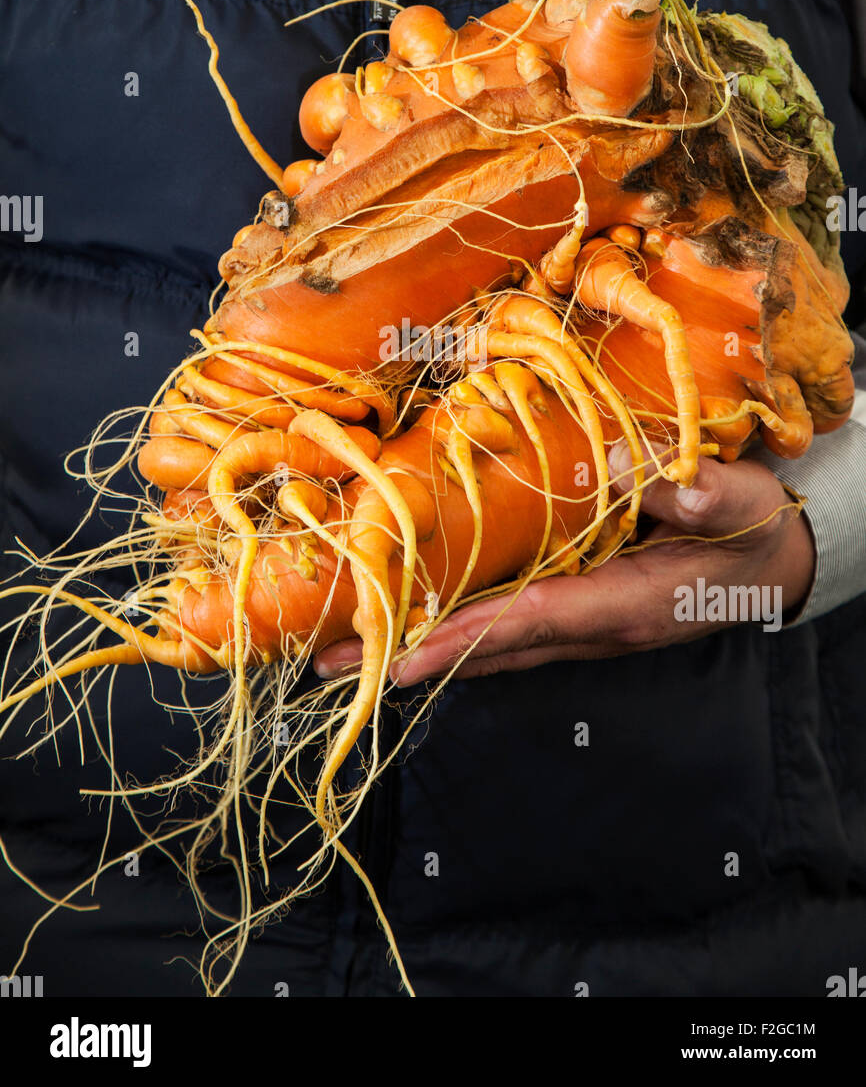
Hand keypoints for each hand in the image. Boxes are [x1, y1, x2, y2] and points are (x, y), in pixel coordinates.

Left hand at [313, 441, 815, 685]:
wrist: (775, 560)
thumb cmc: (756, 529)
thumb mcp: (740, 501)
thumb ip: (694, 494)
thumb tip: (623, 469)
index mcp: (630, 604)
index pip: (534, 621)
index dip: (466, 638)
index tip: (400, 657)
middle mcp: (597, 624)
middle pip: (494, 648)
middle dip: (415, 656)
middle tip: (334, 665)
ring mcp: (586, 622)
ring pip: (494, 644)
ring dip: (424, 647)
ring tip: (349, 652)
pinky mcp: (581, 607)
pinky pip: (509, 626)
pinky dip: (458, 629)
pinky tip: (416, 621)